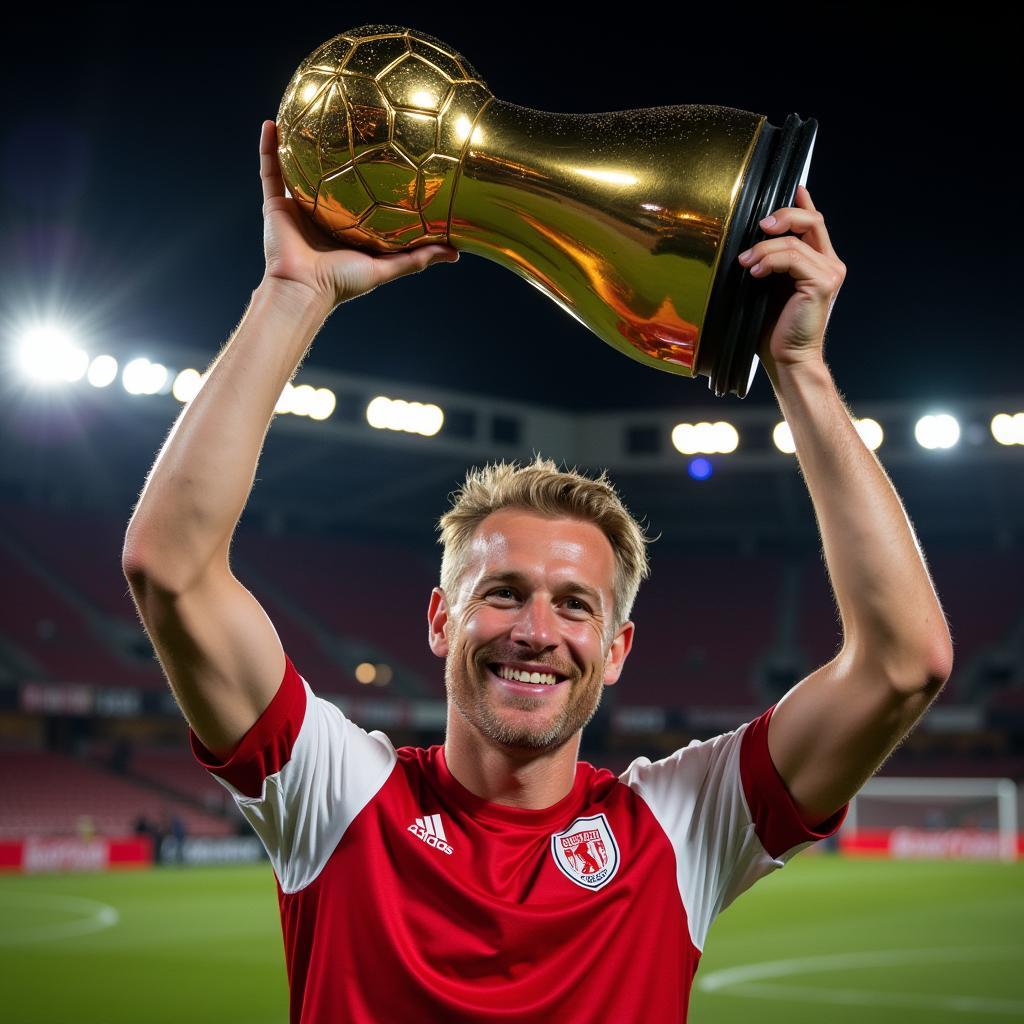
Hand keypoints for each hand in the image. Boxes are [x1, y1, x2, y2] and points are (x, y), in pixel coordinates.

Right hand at [258, 120, 458, 309]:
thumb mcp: (386, 267)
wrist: (302, 290)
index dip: (372, 176)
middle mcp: (322, 213)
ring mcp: (298, 207)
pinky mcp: (275, 205)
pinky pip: (270, 170)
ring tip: (309, 111)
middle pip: (330, 176)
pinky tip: (271, 122)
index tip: (388, 151)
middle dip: (337, 152)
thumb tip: (456, 251)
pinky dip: (269, 147)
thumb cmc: (342, 283)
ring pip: (298, 168)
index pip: (362, 195)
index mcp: (346, 226)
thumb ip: (418, 258)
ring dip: (300, 142)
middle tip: (350, 122)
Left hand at [736, 185, 845, 375]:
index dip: (802, 203)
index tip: (792, 188)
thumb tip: (748, 244)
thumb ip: (767, 264)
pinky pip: (794, 257)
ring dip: (764, 248)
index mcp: (819, 264)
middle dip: (783, 216)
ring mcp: (830, 273)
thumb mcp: (766, 289)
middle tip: (758, 225)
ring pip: (796, 240)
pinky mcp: (823, 283)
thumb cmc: (773, 330)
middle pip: (812, 220)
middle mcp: (829, 264)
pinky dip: (770, 260)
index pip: (814, 223)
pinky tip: (755, 272)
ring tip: (745, 263)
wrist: (787, 359)